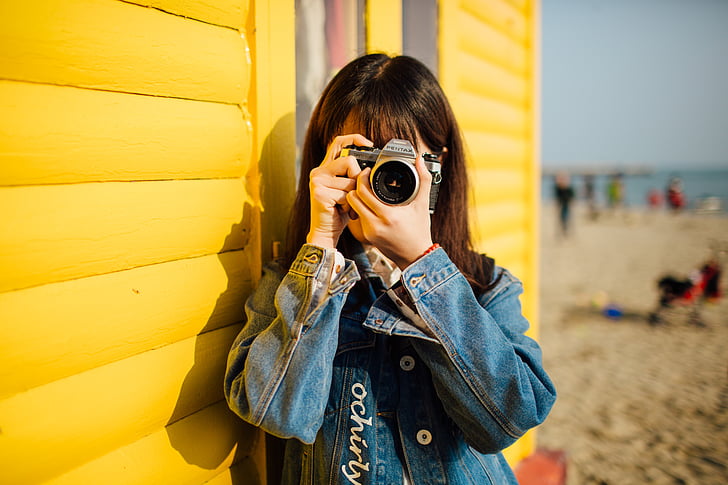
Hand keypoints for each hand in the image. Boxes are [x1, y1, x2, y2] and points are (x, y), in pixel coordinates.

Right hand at [306, 134, 372, 248]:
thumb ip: (352, 175)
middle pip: (349, 161)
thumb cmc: (338, 212)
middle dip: (358, 179)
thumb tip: (369, 166)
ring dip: (354, 196)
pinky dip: (349, 206)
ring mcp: (317, 182)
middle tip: (353, 194)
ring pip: (350, 180)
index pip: (338, 142)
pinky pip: (346, 194)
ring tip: (347, 206)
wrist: (326, 232)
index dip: (354, 139)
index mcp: (325, 168)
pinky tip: (343, 212)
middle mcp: (319, 172)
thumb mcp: (347, 190)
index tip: (369, 144)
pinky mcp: (319, 193)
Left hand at [346, 154, 433, 268]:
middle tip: (364, 178)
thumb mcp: (423, 204)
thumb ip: (423, 179)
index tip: (368, 171)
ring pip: (353, 207)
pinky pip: (357, 216)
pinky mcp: (366, 236)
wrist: (416, 256)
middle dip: (356, 185)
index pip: (364, 191)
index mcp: (389, 215)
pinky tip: (366, 203)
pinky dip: (360, 208)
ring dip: (356, 197)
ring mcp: (369, 231)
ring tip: (364, 190)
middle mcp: (376, 224)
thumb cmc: (420, 230)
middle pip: (353, 198)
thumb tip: (420, 160)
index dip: (363, 178)